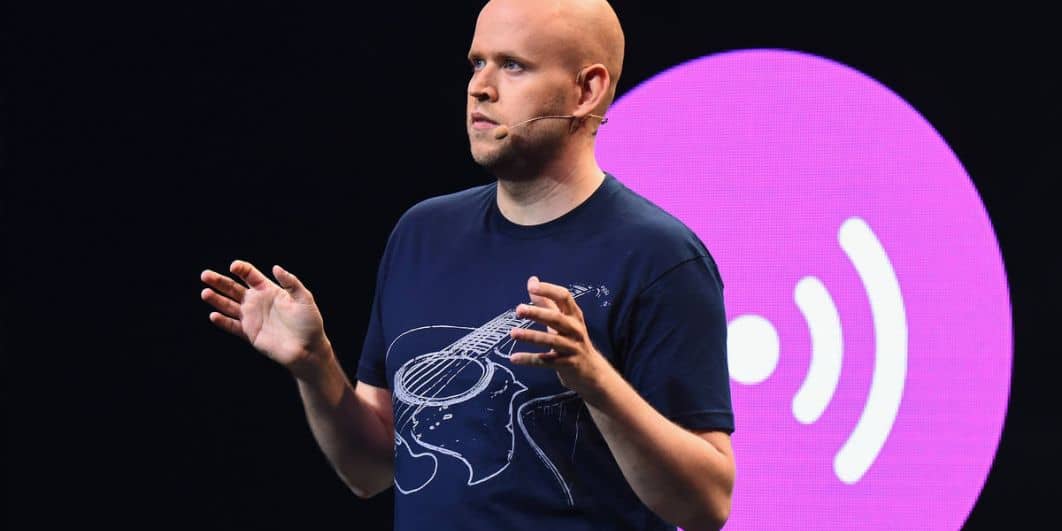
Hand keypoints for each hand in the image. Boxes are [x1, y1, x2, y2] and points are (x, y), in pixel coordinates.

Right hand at [200, 260, 330, 378]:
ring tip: (205, 293)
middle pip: (233, 288)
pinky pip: (232, 326)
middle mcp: (257, 302)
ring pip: (228, 305)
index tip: (234, 267)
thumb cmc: (309, 322)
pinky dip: (222, 321)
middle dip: (219, 281)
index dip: (241, 269)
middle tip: (205, 275)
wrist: (308, 349)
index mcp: (269, 290)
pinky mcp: (249, 333)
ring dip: (216, 299)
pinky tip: (213, 315)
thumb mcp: (304, 298)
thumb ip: (291, 282)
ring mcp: (252, 317)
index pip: (250, 275)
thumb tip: (276, 267)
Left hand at [509, 276, 613, 398]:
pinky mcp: (567, 365)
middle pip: (556, 318)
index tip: (532, 286)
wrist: (591, 372)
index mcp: (574, 315)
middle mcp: (575, 329)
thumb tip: (532, 280)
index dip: (549, 290)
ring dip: (531, 336)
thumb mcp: (563, 320)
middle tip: (518, 310)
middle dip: (537, 313)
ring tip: (512, 333)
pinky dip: (530, 359)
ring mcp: (573, 347)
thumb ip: (547, 302)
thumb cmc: (573, 340)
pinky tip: (514, 358)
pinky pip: (547, 361)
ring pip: (551, 340)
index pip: (564, 297)